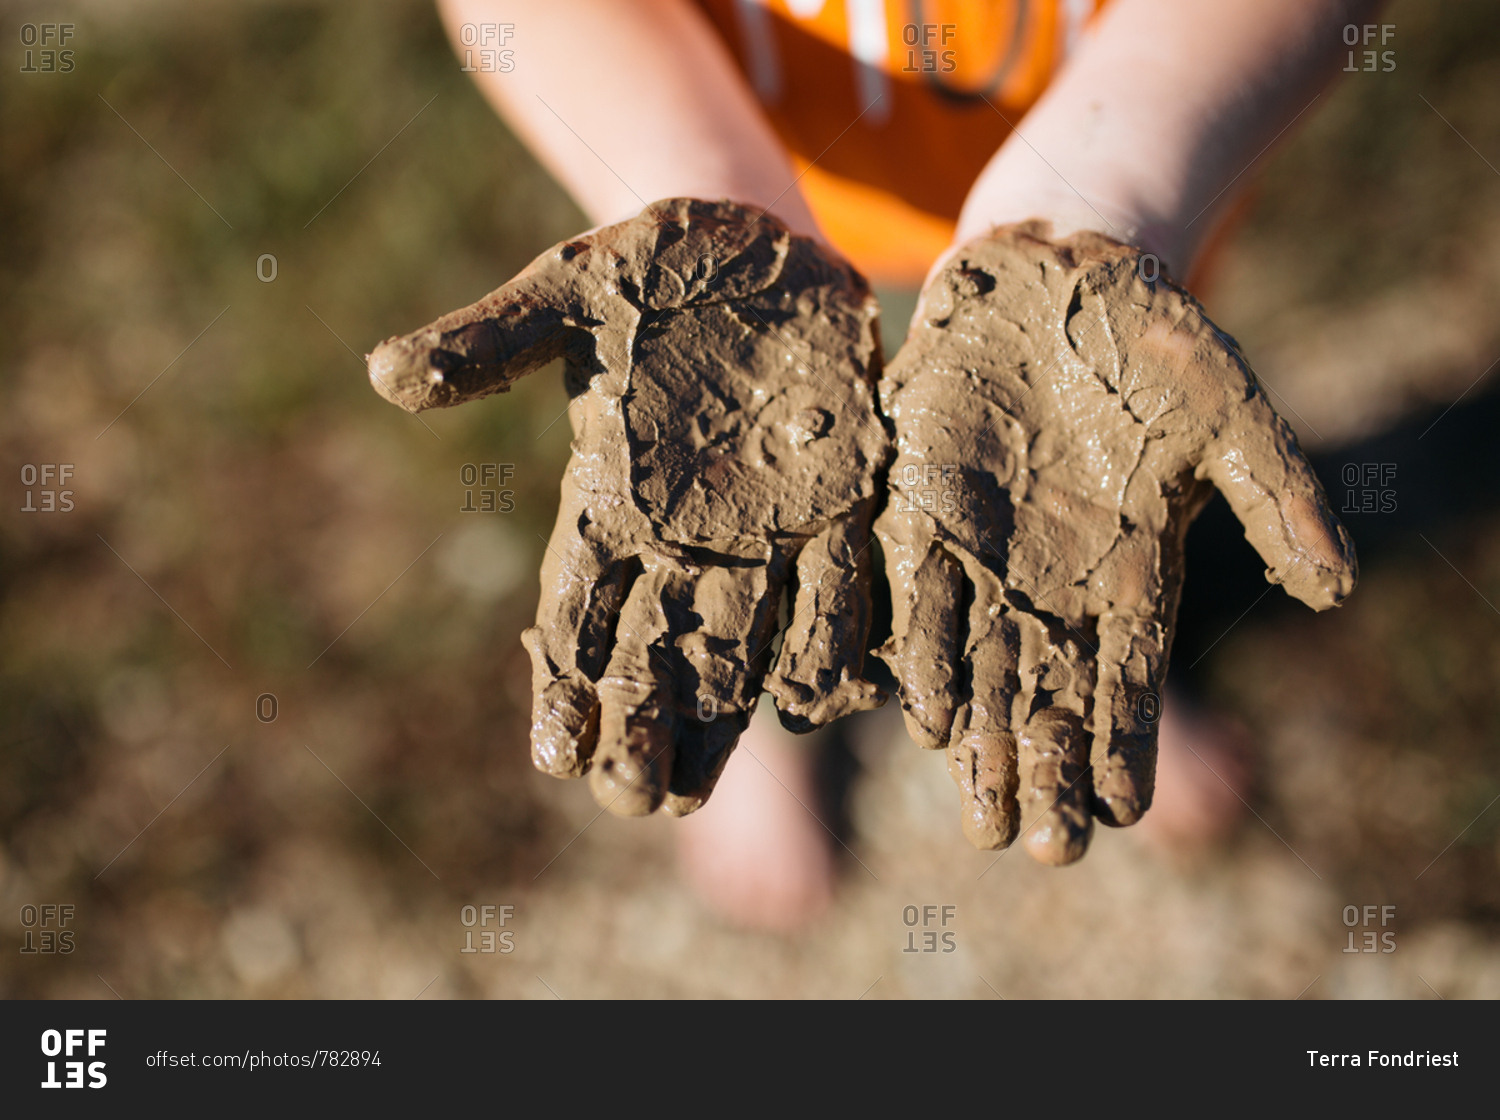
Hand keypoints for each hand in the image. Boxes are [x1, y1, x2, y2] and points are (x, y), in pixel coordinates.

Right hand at [368, 198, 887, 816]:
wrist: (765, 250)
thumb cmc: (655, 267)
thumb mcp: (571, 290)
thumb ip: (491, 339)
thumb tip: (384, 376)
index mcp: (607, 496)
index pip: (574, 610)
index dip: (564, 682)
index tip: (554, 755)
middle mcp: (680, 536)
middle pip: (654, 651)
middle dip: (642, 726)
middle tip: (635, 800)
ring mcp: (762, 532)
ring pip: (738, 646)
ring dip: (722, 719)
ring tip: (703, 787)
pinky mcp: (836, 509)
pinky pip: (834, 591)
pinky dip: (828, 644)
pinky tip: (825, 701)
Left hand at [875, 222, 1355, 863]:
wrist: (1048, 275)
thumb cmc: (1151, 343)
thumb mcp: (1228, 409)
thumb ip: (1276, 496)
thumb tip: (1337, 589)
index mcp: (1127, 572)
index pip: (1127, 678)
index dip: (1123, 744)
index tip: (1120, 813)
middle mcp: (1047, 583)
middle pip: (1044, 696)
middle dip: (1042, 771)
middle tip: (1039, 847)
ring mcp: (975, 553)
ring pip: (972, 666)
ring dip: (974, 740)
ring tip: (978, 813)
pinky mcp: (912, 513)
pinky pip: (905, 594)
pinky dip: (909, 649)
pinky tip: (912, 709)